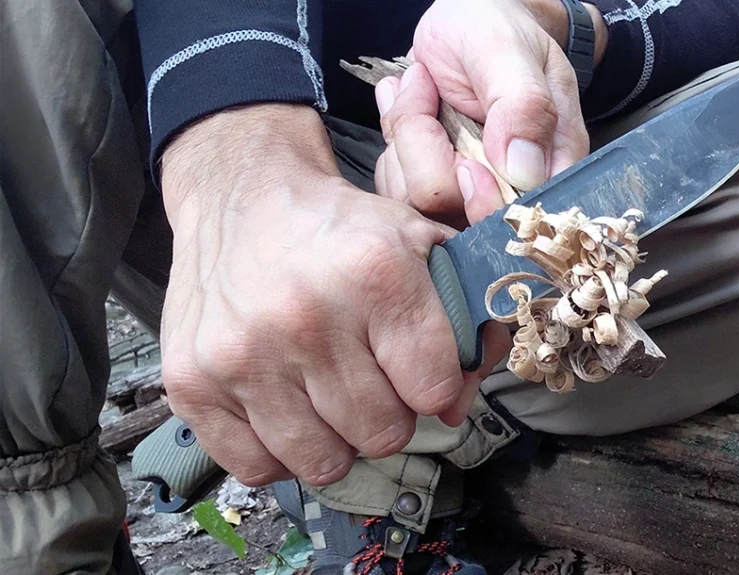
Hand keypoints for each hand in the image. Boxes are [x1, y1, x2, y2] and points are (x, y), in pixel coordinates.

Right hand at [158, 103, 501, 487]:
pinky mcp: (192, 382)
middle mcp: (306, 317)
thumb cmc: (341, 231)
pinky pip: (256, 468)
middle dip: (386, 412)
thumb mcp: (422, 248)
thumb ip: (465, 325)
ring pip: (324, 462)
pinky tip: (283, 408)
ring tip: (325, 392)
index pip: (432, 391)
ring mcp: (242, 355)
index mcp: (376, 274)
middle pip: (381, 433)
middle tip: (366, 376)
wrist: (244, 197)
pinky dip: (277, 451)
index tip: (414, 366)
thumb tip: (454, 409)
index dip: (431, 384)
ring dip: (334, 438)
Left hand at [372, 0, 606, 224]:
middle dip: (425, 147)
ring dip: (404, 137)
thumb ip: (522, 106)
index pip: (516, 217)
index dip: (482, 197)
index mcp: (551, 165)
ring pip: (415, 200)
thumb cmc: (495, 27)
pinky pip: (396, 187)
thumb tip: (523, 171)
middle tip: (426, 87)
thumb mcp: (510, 53)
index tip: (465, 146)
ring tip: (417, 89)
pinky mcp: (433, 182)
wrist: (465, 16)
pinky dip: (392, 142)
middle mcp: (510, 187)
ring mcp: (468, 188)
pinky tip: (408, 103)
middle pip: (453, 209)